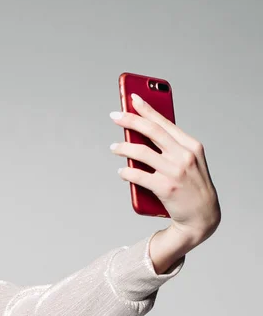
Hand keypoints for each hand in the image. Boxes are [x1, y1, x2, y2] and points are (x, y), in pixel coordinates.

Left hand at [110, 93, 220, 247]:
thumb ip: (171, 147)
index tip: (132, 98)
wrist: (202, 216)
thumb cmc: (191, 186)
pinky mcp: (165, 188)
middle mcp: (184, 155)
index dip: (146, 109)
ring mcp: (175, 172)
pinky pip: (138, 176)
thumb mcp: (189, 161)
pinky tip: (121, 171)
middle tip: (114, 115)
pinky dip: (126, 173)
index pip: (164, 122)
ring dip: (123, 148)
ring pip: (141, 153)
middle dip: (130, 120)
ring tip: (113, 147)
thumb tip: (142, 134)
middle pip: (151, 131)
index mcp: (191, 145)